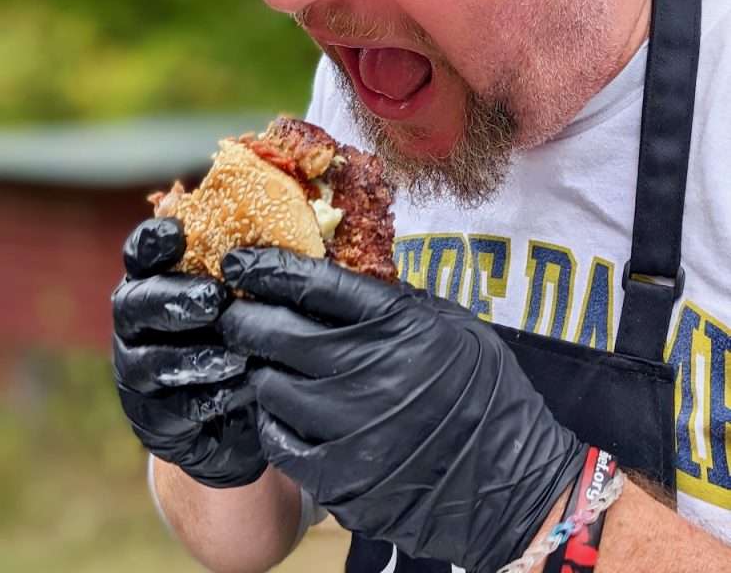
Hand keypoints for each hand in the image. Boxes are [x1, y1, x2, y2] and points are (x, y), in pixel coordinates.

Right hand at [112, 218, 265, 488]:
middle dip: (172, 299)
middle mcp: (137, 322)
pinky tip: (238, 392)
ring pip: (145, 361)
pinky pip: (168, 409)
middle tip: (214, 300)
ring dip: (189, 357)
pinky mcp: (149, 418)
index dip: (152, 241)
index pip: (141, 254)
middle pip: (134, 303)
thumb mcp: (254, 297)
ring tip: (232, 357)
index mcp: (156, 280)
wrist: (251, 411)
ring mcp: (136, 371)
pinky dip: (204, 400)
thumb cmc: (254, 333)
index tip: (179, 232)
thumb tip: (283, 238)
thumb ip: (251, 270)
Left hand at [219, 248, 585, 570]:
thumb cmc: (484, 392)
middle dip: (244, 316)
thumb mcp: (449, 324)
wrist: (511, 482)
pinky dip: (273, 418)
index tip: (241, 262)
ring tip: (263, 361)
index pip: (312, 284)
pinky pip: (278, 439)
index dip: (266, 268)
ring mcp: (347, 428)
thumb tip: (332, 277)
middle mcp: (366, 372)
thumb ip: (391, 301)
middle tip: (235, 311)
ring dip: (259, 368)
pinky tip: (283, 408)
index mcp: (397, 325)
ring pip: (268, 385)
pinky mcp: (337, 476)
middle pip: (275, 332)